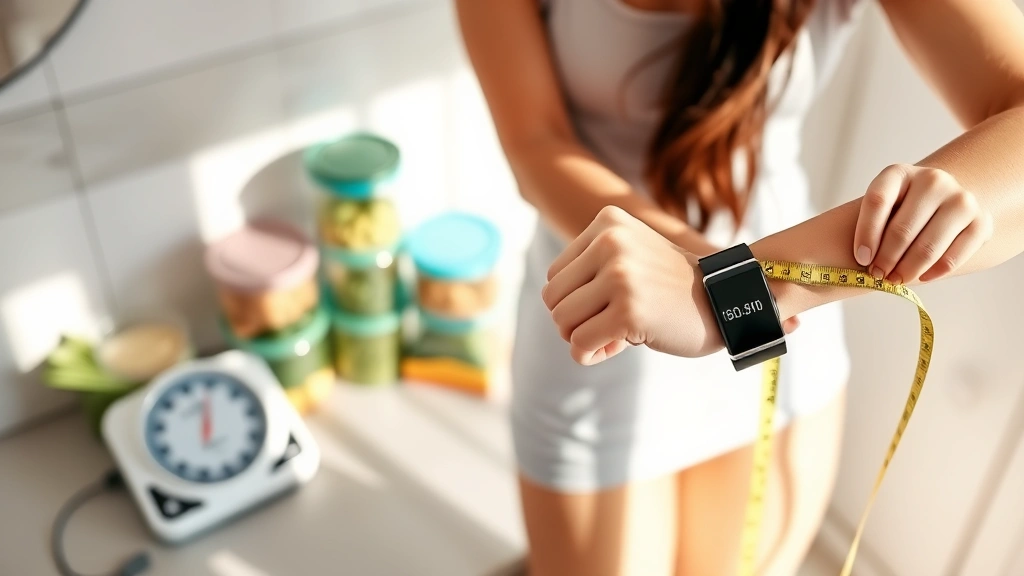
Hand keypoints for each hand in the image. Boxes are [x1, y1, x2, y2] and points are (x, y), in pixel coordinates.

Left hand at [542, 206, 724, 365]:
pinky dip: (594, 354)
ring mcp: (619, 276)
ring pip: (561, 322)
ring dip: (585, 337)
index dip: (576, 299)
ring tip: (620, 331)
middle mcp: (610, 243)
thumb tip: (556, 314)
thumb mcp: (630, 255)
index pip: (555, 275)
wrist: (726, 302)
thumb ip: (589, 271)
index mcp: (607, 223)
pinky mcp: (628, 311)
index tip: (611, 302)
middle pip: (552, 299)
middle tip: (612, 322)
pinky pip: (580, 345)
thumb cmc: (671, 287)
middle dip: (575, 321)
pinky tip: (623, 344)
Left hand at [854, 164, 993, 283]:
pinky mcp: (981, 222)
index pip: (877, 201)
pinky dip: (933, 272)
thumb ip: (870, 226)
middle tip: (878, 276)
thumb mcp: (882, 207)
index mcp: (900, 173)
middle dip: (885, 260)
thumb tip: (855, 260)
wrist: (942, 204)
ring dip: (906, 270)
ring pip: (927, 247)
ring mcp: (961, 200)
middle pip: (902, 229)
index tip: (861, 259)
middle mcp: (933, 180)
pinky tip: (921, 277)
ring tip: (895, 279)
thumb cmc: (901, 210)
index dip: (866, 234)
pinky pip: (953, 257)